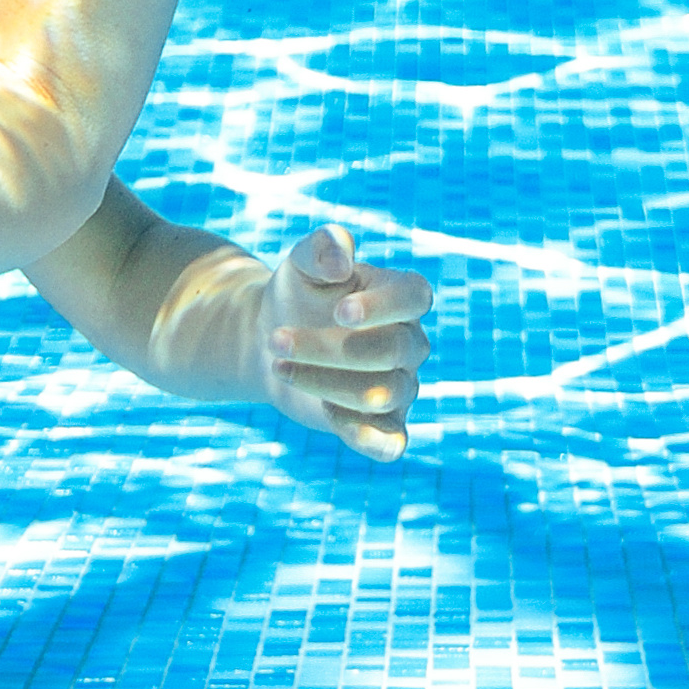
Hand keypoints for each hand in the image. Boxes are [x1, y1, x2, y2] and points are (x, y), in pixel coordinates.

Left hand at [260, 224, 430, 456]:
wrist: (273, 341)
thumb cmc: (297, 295)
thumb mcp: (300, 262)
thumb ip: (322, 247)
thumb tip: (342, 260)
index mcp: (400, 297)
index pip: (415, 298)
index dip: (383, 307)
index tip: (339, 311)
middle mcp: (409, 343)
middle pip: (389, 351)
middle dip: (328, 348)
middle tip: (276, 339)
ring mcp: (400, 386)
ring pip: (381, 394)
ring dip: (324, 382)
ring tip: (279, 366)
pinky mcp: (381, 425)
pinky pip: (391, 441)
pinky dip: (368, 438)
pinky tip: (329, 416)